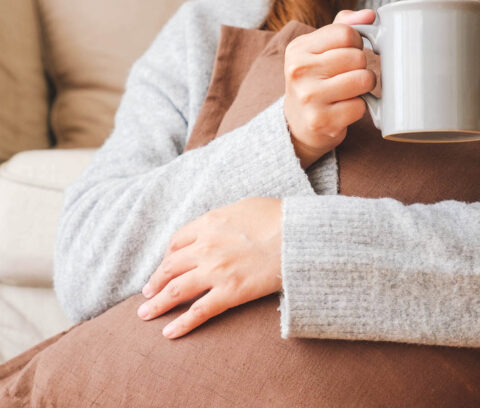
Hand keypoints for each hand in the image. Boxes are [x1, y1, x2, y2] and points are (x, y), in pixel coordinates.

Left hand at [137, 197, 282, 338]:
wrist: (297, 234)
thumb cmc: (276, 216)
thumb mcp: (243, 206)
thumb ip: (223, 217)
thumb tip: (217, 225)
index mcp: (208, 223)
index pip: (176, 241)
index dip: (167, 255)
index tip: (166, 265)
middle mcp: (205, 247)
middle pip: (170, 267)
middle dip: (155, 282)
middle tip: (147, 293)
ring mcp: (216, 271)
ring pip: (176, 290)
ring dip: (157, 304)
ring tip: (145, 314)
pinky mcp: (230, 292)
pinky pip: (199, 311)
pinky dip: (182, 324)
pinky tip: (168, 333)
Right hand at [284, 9, 378, 169]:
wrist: (297, 124)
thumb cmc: (315, 81)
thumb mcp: (320, 50)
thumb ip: (344, 26)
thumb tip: (370, 16)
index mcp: (297, 49)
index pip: (346, 33)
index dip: (355, 43)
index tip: (346, 55)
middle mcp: (299, 71)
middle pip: (357, 57)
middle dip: (359, 67)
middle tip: (345, 77)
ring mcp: (308, 97)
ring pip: (363, 80)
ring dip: (363, 88)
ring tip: (347, 92)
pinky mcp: (321, 121)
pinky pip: (360, 106)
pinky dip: (358, 109)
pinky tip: (342, 110)